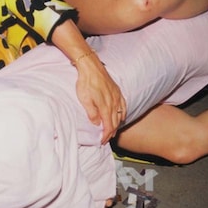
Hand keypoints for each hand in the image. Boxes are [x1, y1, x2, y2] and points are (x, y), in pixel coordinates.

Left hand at [50, 19, 125, 143]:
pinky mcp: (117, 91)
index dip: (106, 135)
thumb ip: (91, 113)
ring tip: (113, 131)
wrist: (91, 66)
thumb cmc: (85, 82)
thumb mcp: (84, 99)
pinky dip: (123, 113)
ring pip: (120, 115)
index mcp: (105, 106)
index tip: (103, 141)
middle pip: (115, 122)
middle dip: (111, 132)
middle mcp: (114, 103)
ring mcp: (117, 96)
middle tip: (106, 139)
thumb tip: (96, 123)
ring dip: (117, 124)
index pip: (109, 126)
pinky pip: (123, 105)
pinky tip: (121, 116)